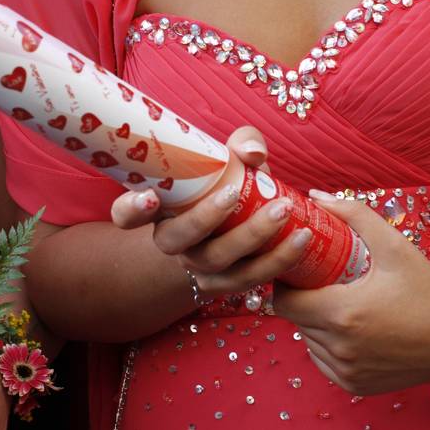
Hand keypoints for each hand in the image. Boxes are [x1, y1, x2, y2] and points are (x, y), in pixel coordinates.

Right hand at [110, 126, 310, 298]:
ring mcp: (199, 268)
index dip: (131, 208)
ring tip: (285, 209)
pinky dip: (279, 259)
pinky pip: (252, 278)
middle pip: (178, 240)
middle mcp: (173, 242)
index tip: (149, 196)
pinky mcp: (229, 285)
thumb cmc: (228, 183)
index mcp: (160, 209)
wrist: (243, 226)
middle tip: (233, 193)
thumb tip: (251, 154)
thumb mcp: (230, 158)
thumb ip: (240, 144)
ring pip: (218, 262)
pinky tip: (302, 236)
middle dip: (205, 218)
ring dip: (253, 237)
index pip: (126, 213)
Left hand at [273, 191, 429, 395]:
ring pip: (307, 341)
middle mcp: (340, 347)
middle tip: (319, 282)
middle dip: (302, 299)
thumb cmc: (427, 289)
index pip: (284, 302)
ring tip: (335, 303)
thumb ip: (354, 215)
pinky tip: (347, 329)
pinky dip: (327, 345)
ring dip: (313, 323)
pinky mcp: (354, 386)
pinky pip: (323, 361)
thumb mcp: (394, 246)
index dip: (286, 284)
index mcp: (343, 314)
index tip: (299, 271)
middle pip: (295, 320)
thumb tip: (316, 197)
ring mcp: (346, 371)